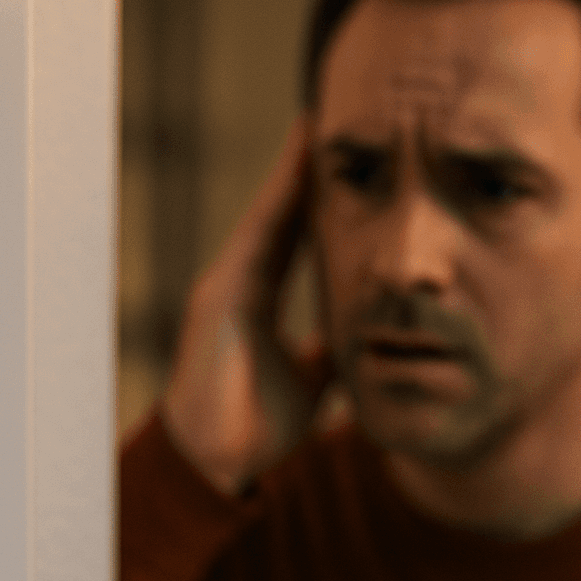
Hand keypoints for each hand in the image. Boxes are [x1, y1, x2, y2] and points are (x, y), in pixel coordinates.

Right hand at [161, 117, 331, 495]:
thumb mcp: (309, 382)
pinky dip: (278, 199)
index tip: (345, 161)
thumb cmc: (254, 427)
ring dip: (291, 172)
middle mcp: (241, 282)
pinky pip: (258, 236)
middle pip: (281, 214)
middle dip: (303, 170)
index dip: (316, 198)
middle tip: (328, 119)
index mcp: (259, 299)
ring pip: (268, 216)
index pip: (295, 236)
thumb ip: (329, 353)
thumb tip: (364, 337)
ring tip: (315, 126)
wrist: (216, 461)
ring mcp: (228, 285)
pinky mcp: (223, 295)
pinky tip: (299, 166)